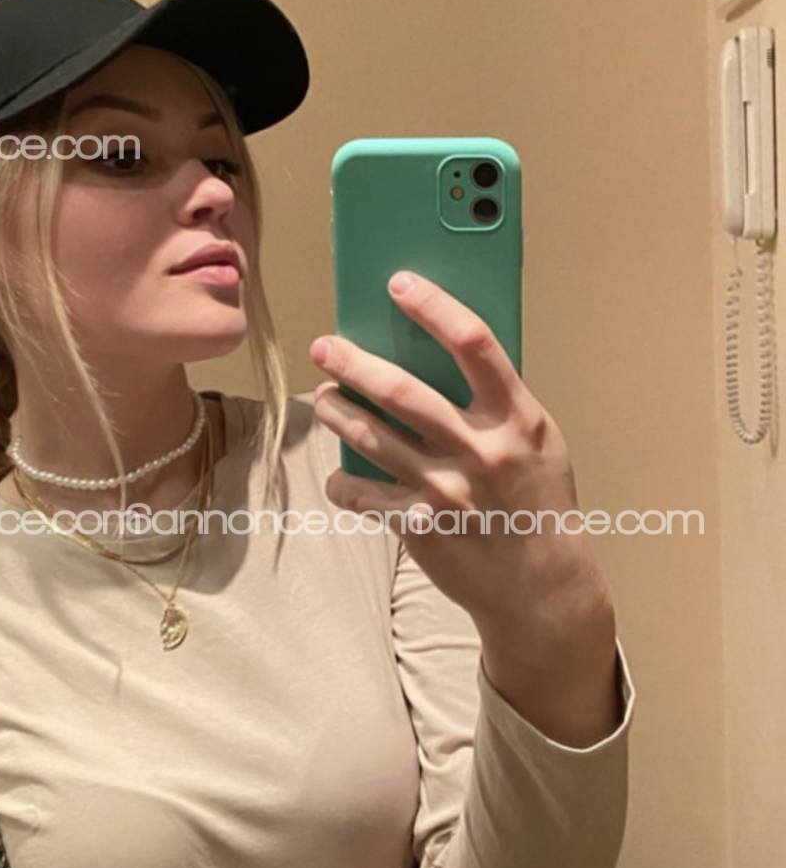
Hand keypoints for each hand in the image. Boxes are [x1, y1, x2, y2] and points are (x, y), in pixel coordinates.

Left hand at [309, 270, 613, 661]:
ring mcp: (446, 490)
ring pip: (369, 436)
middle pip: (402, 391)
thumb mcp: (537, 441)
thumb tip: (435, 353)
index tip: (399, 283)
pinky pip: (360, 494)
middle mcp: (481, 449)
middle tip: (325, 346)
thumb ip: (496, 401)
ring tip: (325, 396)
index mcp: (518, 417)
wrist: (541, 584)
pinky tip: (340, 475)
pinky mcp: (418, 527)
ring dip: (337, 410)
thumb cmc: (536, 500)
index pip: (474, 343)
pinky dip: (343, 482)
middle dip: (353, 362)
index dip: (433, 307)